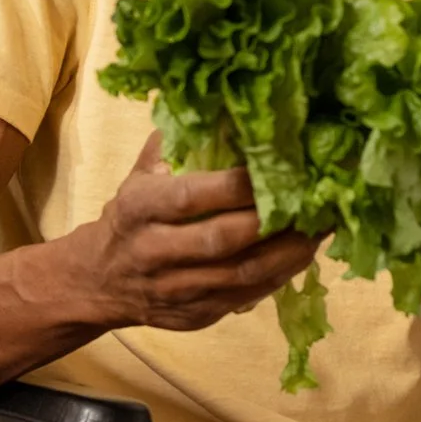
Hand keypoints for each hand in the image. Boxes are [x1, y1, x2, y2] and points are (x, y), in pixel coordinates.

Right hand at [64, 132, 320, 332]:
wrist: (98, 282)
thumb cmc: (130, 218)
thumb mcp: (140, 176)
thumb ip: (176, 145)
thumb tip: (224, 106)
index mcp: (139, 209)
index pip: (190, 197)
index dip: (236, 186)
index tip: (278, 167)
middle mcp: (154, 251)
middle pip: (221, 240)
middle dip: (273, 220)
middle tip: (315, 199)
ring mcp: (176, 289)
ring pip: (241, 274)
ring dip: (288, 252)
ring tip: (322, 227)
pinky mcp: (196, 315)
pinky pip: (246, 296)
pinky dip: (280, 275)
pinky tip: (304, 254)